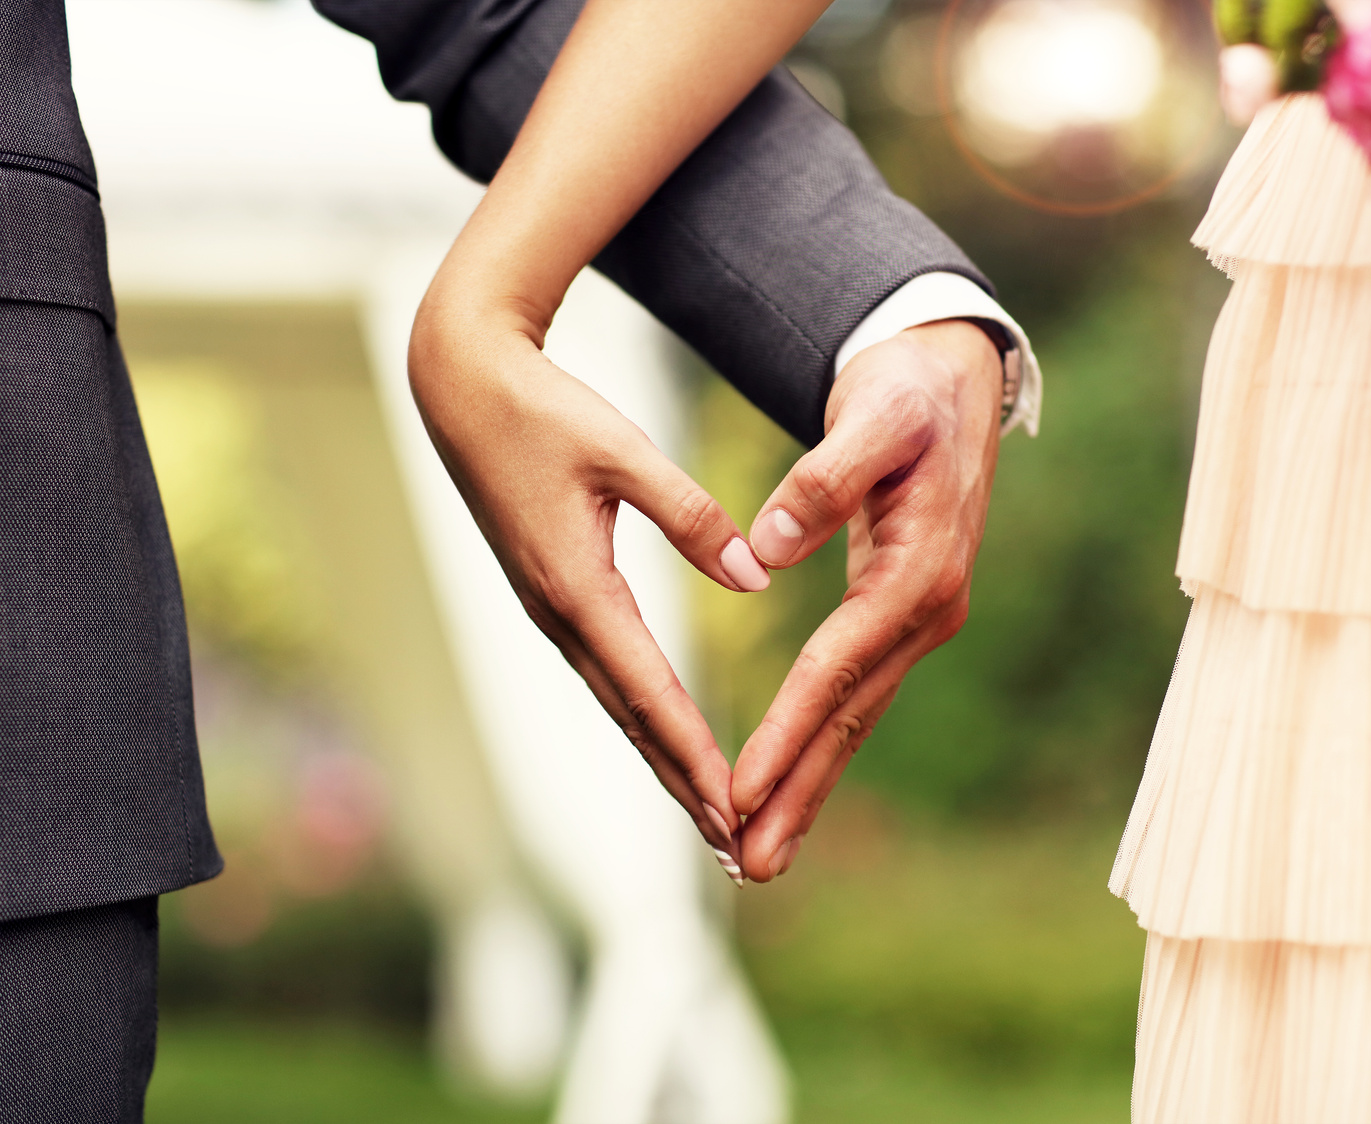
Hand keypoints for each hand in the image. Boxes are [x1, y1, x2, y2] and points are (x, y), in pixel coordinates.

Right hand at [408, 309, 770, 878]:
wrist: (460, 385)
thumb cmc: (542, 409)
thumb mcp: (623, 451)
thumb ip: (690, 514)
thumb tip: (754, 577)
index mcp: (578, 588)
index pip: (649, 691)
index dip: (694, 754)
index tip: (734, 809)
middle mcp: (560, 614)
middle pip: (631, 720)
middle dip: (684, 785)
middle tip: (736, 847)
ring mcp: (551, 610)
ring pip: (617, 703)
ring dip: (664, 761)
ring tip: (712, 815)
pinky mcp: (552, 595)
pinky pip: (606, 672)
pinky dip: (643, 716)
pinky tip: (667, 738)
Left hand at [729, 319, 1003, 880]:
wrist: (951, 381)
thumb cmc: (909, 394)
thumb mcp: (874, 414)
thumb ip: (825, 477)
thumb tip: (766, 545)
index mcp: (918, 571)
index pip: (837, 667)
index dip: (787, 731)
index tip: (739, 787)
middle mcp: (926, 611)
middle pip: (850, 716)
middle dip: (798, 792)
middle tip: (751, 863)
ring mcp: (918, 620)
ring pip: (855, 717)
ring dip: (808, 787)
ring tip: (762, 853)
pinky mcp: (898, 617)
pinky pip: (855, 694)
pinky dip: (820, 744)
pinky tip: (791, 785)